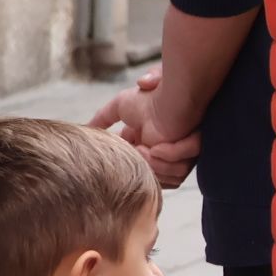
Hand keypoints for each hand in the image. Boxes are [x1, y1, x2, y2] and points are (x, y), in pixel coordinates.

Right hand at [89, 70, 200, 187]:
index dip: (125, 169)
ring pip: (163, 179)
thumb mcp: (119, 106)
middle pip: (147, 179)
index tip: (120, 158)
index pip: (133, 171)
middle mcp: (161, 154)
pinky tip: (159, 148)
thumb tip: (85, 127)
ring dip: (153, 164)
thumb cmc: (146, 98)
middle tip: (137, 151)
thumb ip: (103, 118)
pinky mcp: (190, 157)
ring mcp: (176, 158)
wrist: (170, 96)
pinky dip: (166, 160)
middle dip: (140, 167)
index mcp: (146, 146)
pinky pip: (178, 173)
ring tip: (150, 147)